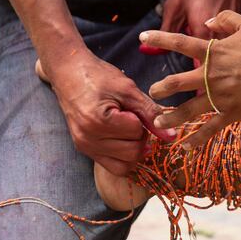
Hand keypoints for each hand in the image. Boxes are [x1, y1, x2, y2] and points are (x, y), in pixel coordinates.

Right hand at [36, 52, 175, 175]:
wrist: (68, 73)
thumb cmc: (98, 76)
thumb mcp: (127, 89)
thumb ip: (150, 113)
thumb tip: (172, 137)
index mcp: (98, 121)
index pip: (136, 132)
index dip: (140, 119)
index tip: (130, 106)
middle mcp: (88, 139)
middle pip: (132, 153)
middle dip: (139, 137)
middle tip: (131, 118)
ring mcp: (84, 147)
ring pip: (124, 165)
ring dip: (132, 149)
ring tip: (126, 128)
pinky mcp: (84, 150)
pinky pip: (113, 166)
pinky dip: (123, 156)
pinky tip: (122, 138)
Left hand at [141, 10, 240, 147]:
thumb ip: (225, 21)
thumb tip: (207, 22)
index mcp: (214, 51)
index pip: (180, 43)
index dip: (160, 39)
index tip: (142, 37)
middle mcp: (212, 75)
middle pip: (176, 82)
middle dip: (160, 89)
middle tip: (152, 93)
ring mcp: (222, 96)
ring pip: (188, 110)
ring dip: (171, 117)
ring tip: (159, 124)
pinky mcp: (234, 112)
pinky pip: (211, 129)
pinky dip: (197, 139)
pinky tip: (185, 147)